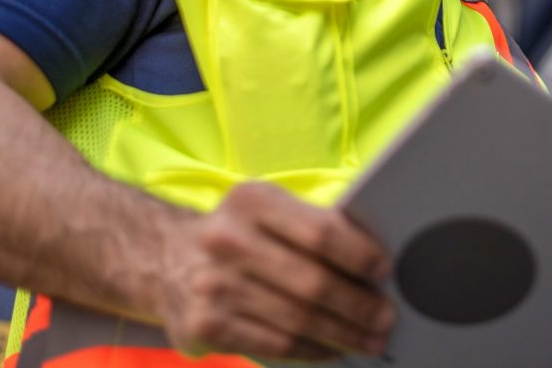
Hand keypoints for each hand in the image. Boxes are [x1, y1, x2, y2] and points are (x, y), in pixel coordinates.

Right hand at [153, 181, 393, 359]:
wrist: (165, 258)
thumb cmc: (242, 234)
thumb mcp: (270, 211)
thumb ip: (314, 227)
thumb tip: (375, 266)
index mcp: (252, 201)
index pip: (320, 232)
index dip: (359, 255)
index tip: (385, 271)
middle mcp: (227, 241)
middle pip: (311, 282)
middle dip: (358, 306)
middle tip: (386, 319)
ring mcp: (211, 286)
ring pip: (295, 319)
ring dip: (341, 334)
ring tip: (369, 341)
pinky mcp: (203, 325)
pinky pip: (272, 344)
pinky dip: (310, 351)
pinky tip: (332, 351)